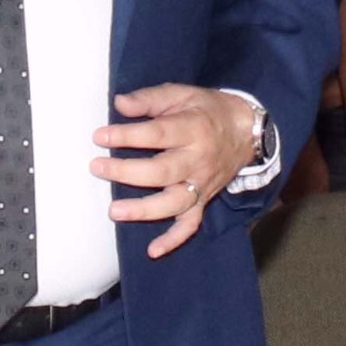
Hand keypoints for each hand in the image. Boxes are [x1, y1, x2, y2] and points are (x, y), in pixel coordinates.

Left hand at [93, 85, 256, 258]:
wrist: (248, 132)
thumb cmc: (208, 111)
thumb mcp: (183, 94)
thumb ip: (150, 99)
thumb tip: (120, 103)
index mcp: (193, 129)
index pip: (157, 134)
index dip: (127, 136)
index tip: (99, 136)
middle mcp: (198, 160)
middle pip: (161, 171)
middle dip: (126, 172)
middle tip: (97, 167)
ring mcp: (202, 184)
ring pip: (174, 202)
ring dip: (144, 210)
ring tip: (115, 211)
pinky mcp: (204, 201)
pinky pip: (190, 224)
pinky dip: (173, 240)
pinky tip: (152, 250)